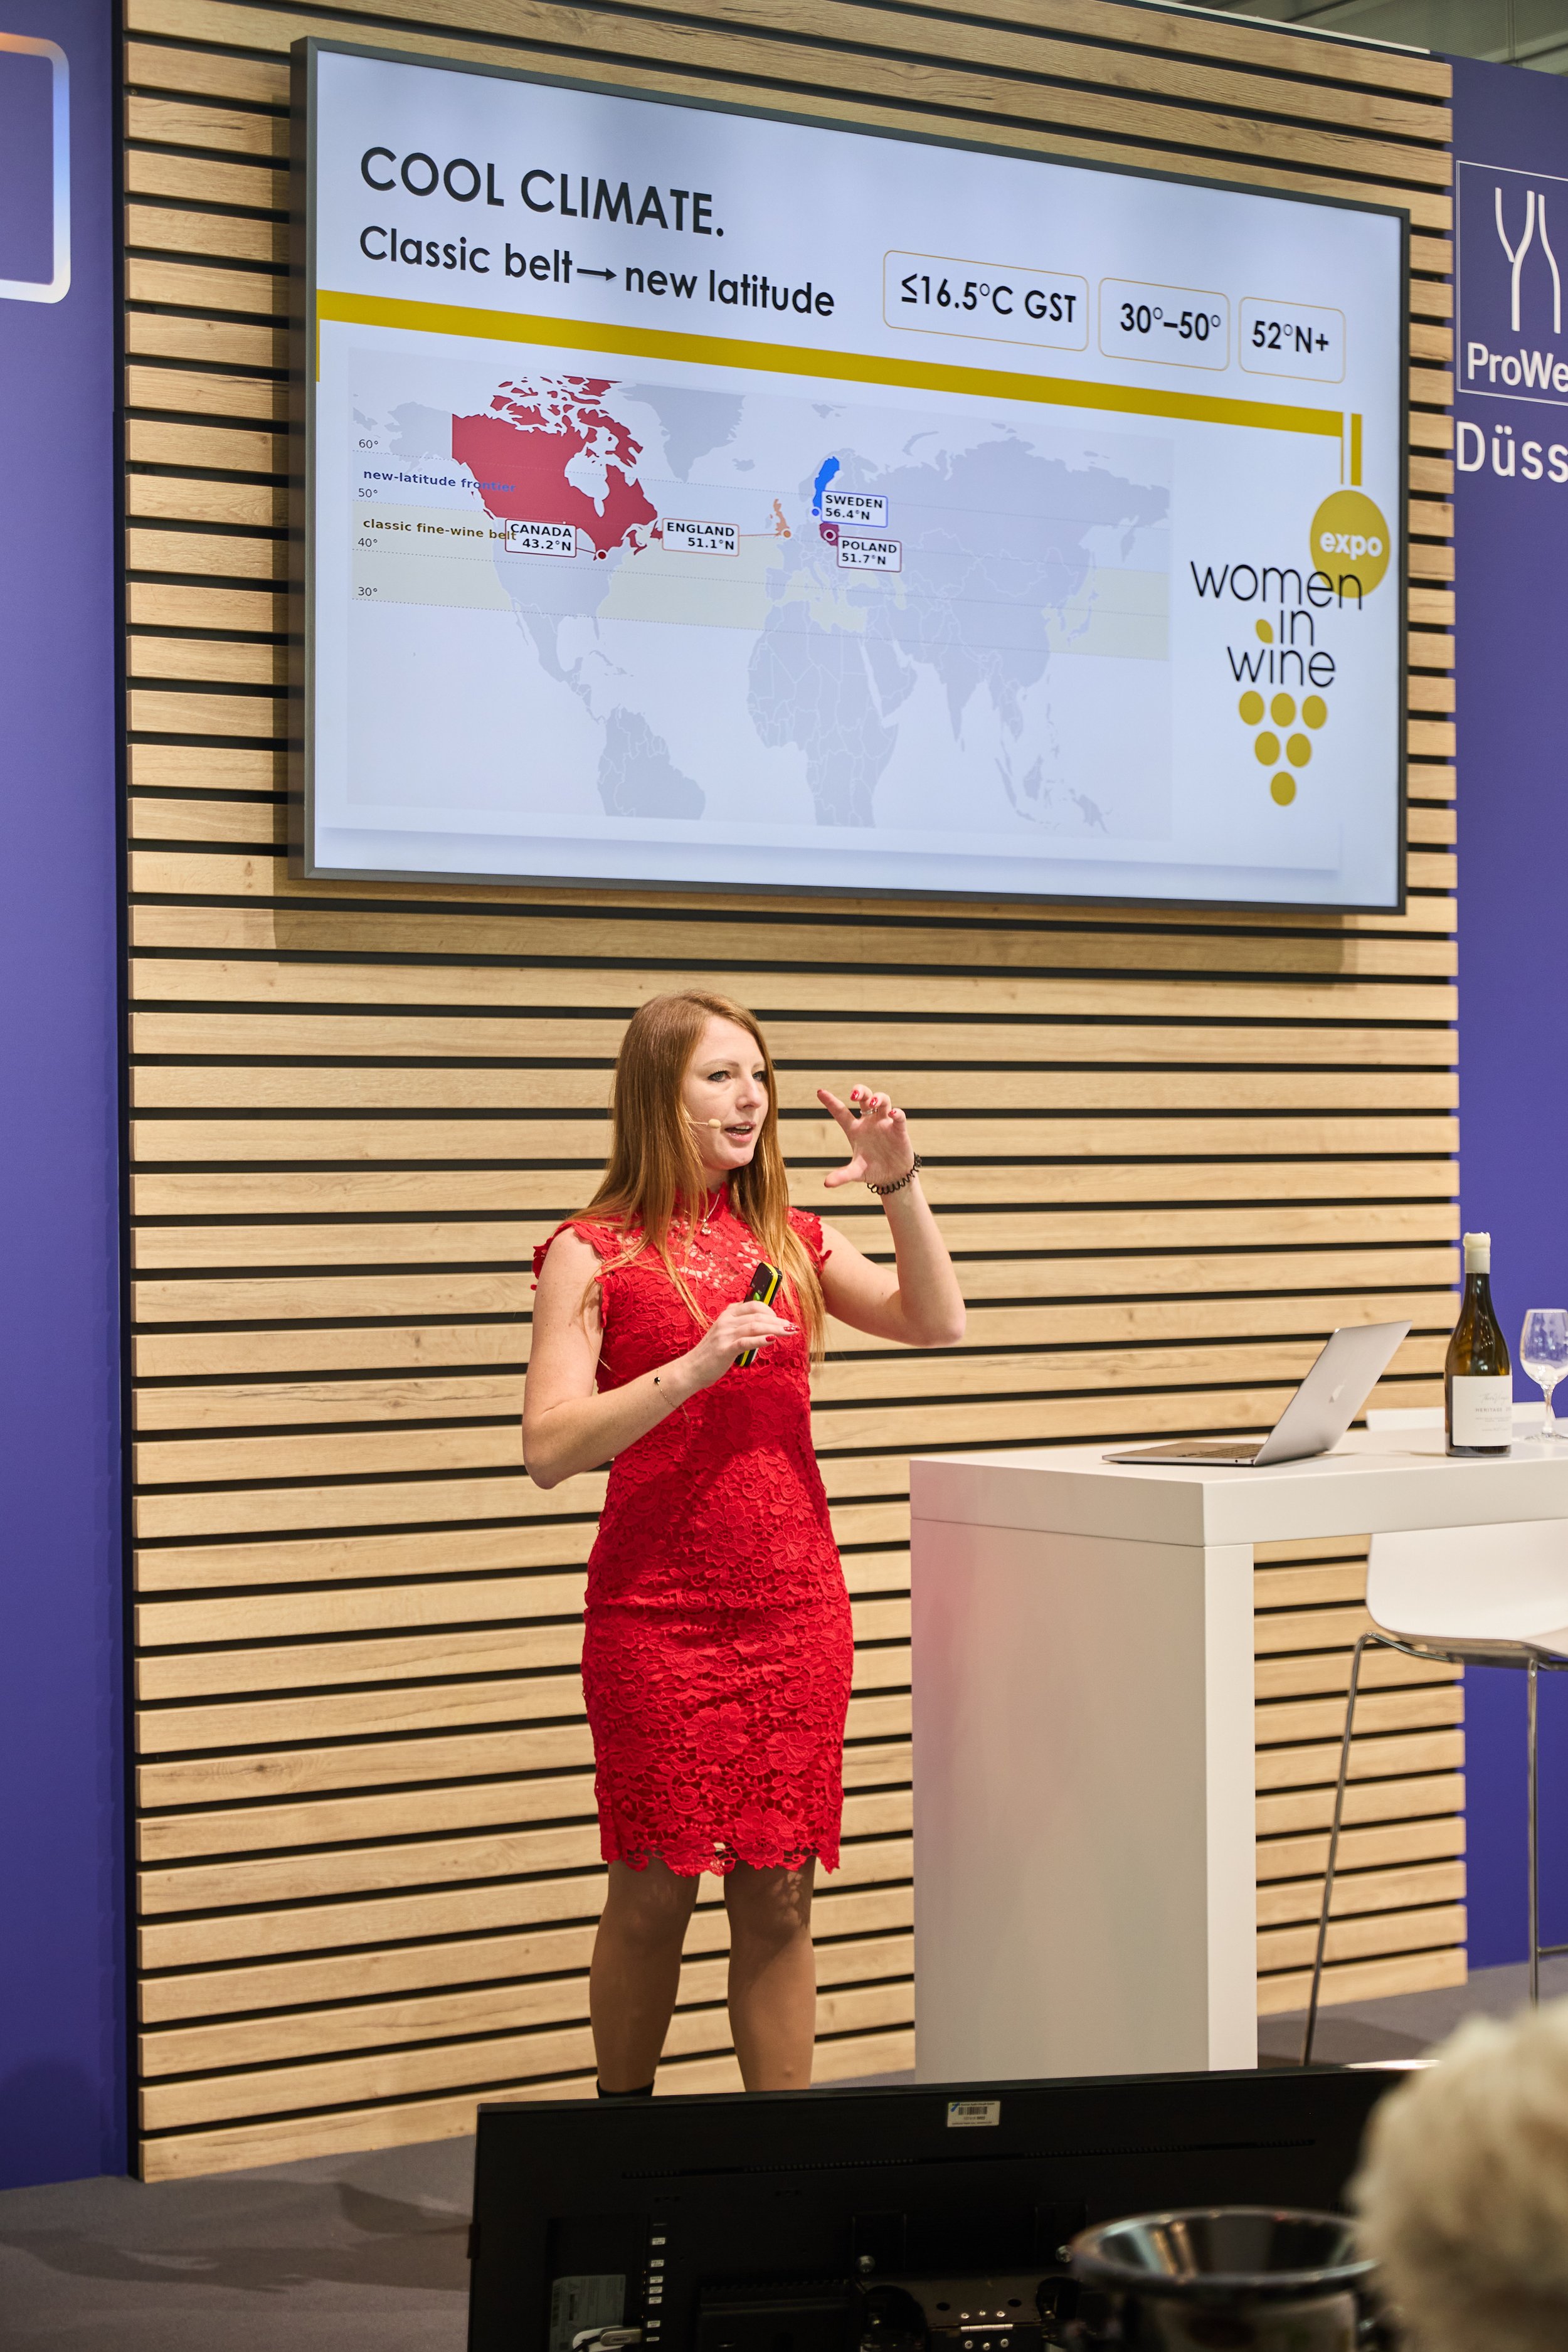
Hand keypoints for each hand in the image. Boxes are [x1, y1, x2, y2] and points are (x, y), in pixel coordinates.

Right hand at [677, 1297, 796, 1392]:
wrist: (691, 1369)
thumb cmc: (711, 1354)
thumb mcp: (725, 1334)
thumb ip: (740, 1327)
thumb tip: (763, 1326)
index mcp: (727, 1315)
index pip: (753, 1305)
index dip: (771, 1310)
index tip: (782, 1320)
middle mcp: (726, 1321)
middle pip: (758, 1315)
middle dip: (778, 1321)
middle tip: (793, 1327)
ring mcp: (724, 1334)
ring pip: (755, 1326)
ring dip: (776, 1329)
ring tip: (789, 1332)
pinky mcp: (724, 1349)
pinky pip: (746, 1341)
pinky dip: (761, 1340)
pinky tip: (773, 1340)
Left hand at [817, 1085, 914, 1190]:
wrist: (893, 1177)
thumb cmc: (872, 1170)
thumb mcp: (856, 1173)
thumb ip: (842, 1176)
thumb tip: (826, 1184)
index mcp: (854, 1130)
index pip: (841, 1112)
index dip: (830, 1102)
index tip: (820, 1092)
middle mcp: (869, 1122)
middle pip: (864, 1098)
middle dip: (860, 1091)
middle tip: (853, 1095)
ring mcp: (884, 1124)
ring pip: (882, 1101)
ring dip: (878, 1097)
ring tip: (872, 1102)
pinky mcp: (899, 1130)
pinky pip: (899, 1117)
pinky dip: (897, 1113)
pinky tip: (893, 1114)